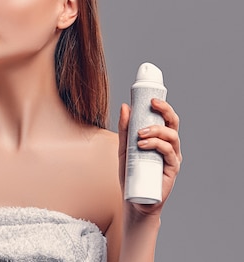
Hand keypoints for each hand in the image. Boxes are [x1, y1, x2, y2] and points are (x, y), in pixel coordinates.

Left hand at [118, 99, 181, 216]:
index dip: (163, 107)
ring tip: (139, 134)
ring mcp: (172, 158)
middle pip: (173, 124)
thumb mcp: (124, 147)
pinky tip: (143, 145)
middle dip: (165, 111)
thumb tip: (126, 107)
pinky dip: (157, 145)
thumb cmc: (131, 172)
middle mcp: (169, 146)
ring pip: (172, 137)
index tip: (151, 98)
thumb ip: (125, 129)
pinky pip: (169, 153)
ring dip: (156, 130)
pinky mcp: (172, 170)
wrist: (133, 198)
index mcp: (160, 139)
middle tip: (151, 105)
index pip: (166, 119)